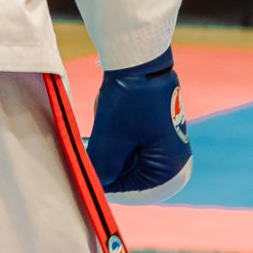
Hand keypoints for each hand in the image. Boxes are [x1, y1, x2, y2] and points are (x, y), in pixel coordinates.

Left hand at [86, 49, 191, 203]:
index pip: (130, 192)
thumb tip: (93, 187)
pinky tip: (98, 128)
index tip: (80, 173)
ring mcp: (163, 145)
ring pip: (125, 161)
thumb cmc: (129, 100)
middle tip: (81, 153)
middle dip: (103, 166)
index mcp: (171, 169)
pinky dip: (110, 141)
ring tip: (89, 138)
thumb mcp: (112, 139)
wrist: (139, 61)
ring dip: (104, 152)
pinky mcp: (152, 131)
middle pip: (128, 177)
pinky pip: (127, 145)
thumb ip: (102, 169)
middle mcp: (172, 161)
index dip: (102, 185)